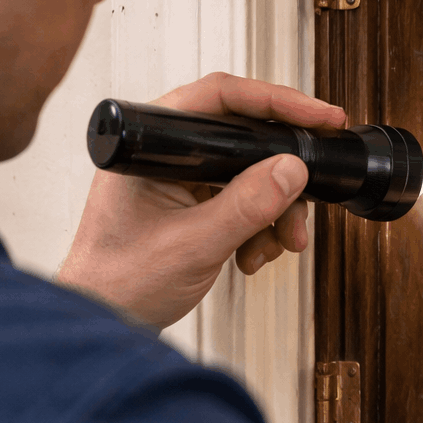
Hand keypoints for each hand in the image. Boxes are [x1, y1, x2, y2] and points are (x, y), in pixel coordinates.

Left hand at [56, 72, 345, 328]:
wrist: (103, 324)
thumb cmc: (118, 284)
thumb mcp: (195, 244)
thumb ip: (247, 205)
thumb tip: (292, 169)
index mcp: (150, 146)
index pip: (221, 98)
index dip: (277, 102)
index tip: (319, 117)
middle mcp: (164, 155)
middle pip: (244, 138)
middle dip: (282, 174)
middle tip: (309, 194)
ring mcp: (178, 180)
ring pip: (249, 173)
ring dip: (275, 209)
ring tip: (280, 242)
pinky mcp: (190, 205)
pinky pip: (242, 201)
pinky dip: (260, 226)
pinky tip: (255, 253)